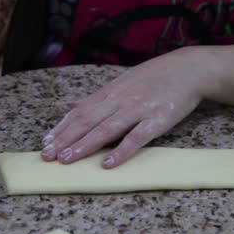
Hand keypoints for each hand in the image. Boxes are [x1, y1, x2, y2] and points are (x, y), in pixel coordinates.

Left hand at [40, 47, 210, 167]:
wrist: (189, 69)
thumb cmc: (156, 77)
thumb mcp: (123, 82)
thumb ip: (98, 97)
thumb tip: (73, 105)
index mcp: (110, 92)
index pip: (80, 111)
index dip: (62, 127)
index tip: (45, 142)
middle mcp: (120, 100)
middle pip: (87, 121)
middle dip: (65, 139)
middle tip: (47, 155)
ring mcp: (138, 109)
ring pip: (105, 129)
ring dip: (84, 145)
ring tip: (67, 160)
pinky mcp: (157, 120)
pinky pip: (136, 137)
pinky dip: (121, 151)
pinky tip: (108, 164)